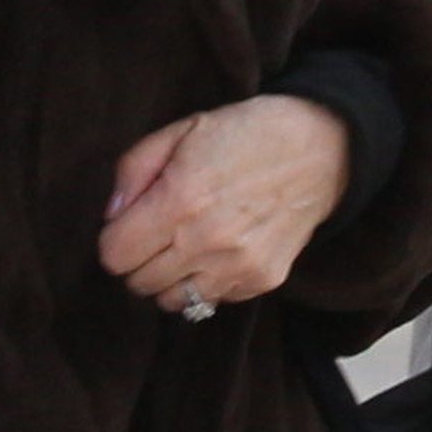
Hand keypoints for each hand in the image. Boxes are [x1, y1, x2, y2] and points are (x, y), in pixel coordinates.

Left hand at [98, 95, 351, 317]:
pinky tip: (219, 250)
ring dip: (169, 278)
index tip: (129, 226)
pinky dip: (205, 282)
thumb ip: (134, 171)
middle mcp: (206, 240)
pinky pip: (211, 301)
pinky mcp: (261, 280)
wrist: (319, 148)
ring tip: (186, 246)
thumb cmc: (244, 134)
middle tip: (158, 233)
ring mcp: (237, 266)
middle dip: (139, 260)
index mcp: (180, 200)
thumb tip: (112, 217)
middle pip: (138, 283)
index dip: (114, 240)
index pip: (115, 256)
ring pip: (171, 301)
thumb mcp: (181, 130)